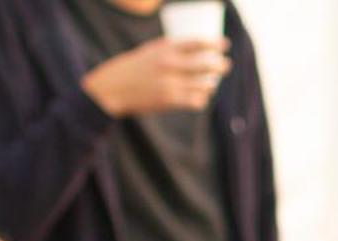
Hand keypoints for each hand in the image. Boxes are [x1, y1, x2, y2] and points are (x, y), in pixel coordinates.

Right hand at [81, 37, 230, 117]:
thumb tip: (194, 48)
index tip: (225, 44)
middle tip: (225, 65)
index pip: (196, 43)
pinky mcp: (170, 100)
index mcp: (164, 49)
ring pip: (204, 84)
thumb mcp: (149, 51)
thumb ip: (170, 49)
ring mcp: (171, 83)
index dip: (214, 43)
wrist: (112, 88)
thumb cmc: (132, 68)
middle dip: (220, 65)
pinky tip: (200, 97)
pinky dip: (201, 98)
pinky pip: (196, 100)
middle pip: (205, 64)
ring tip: (210, 83)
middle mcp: (169, 64)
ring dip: (210, 84)